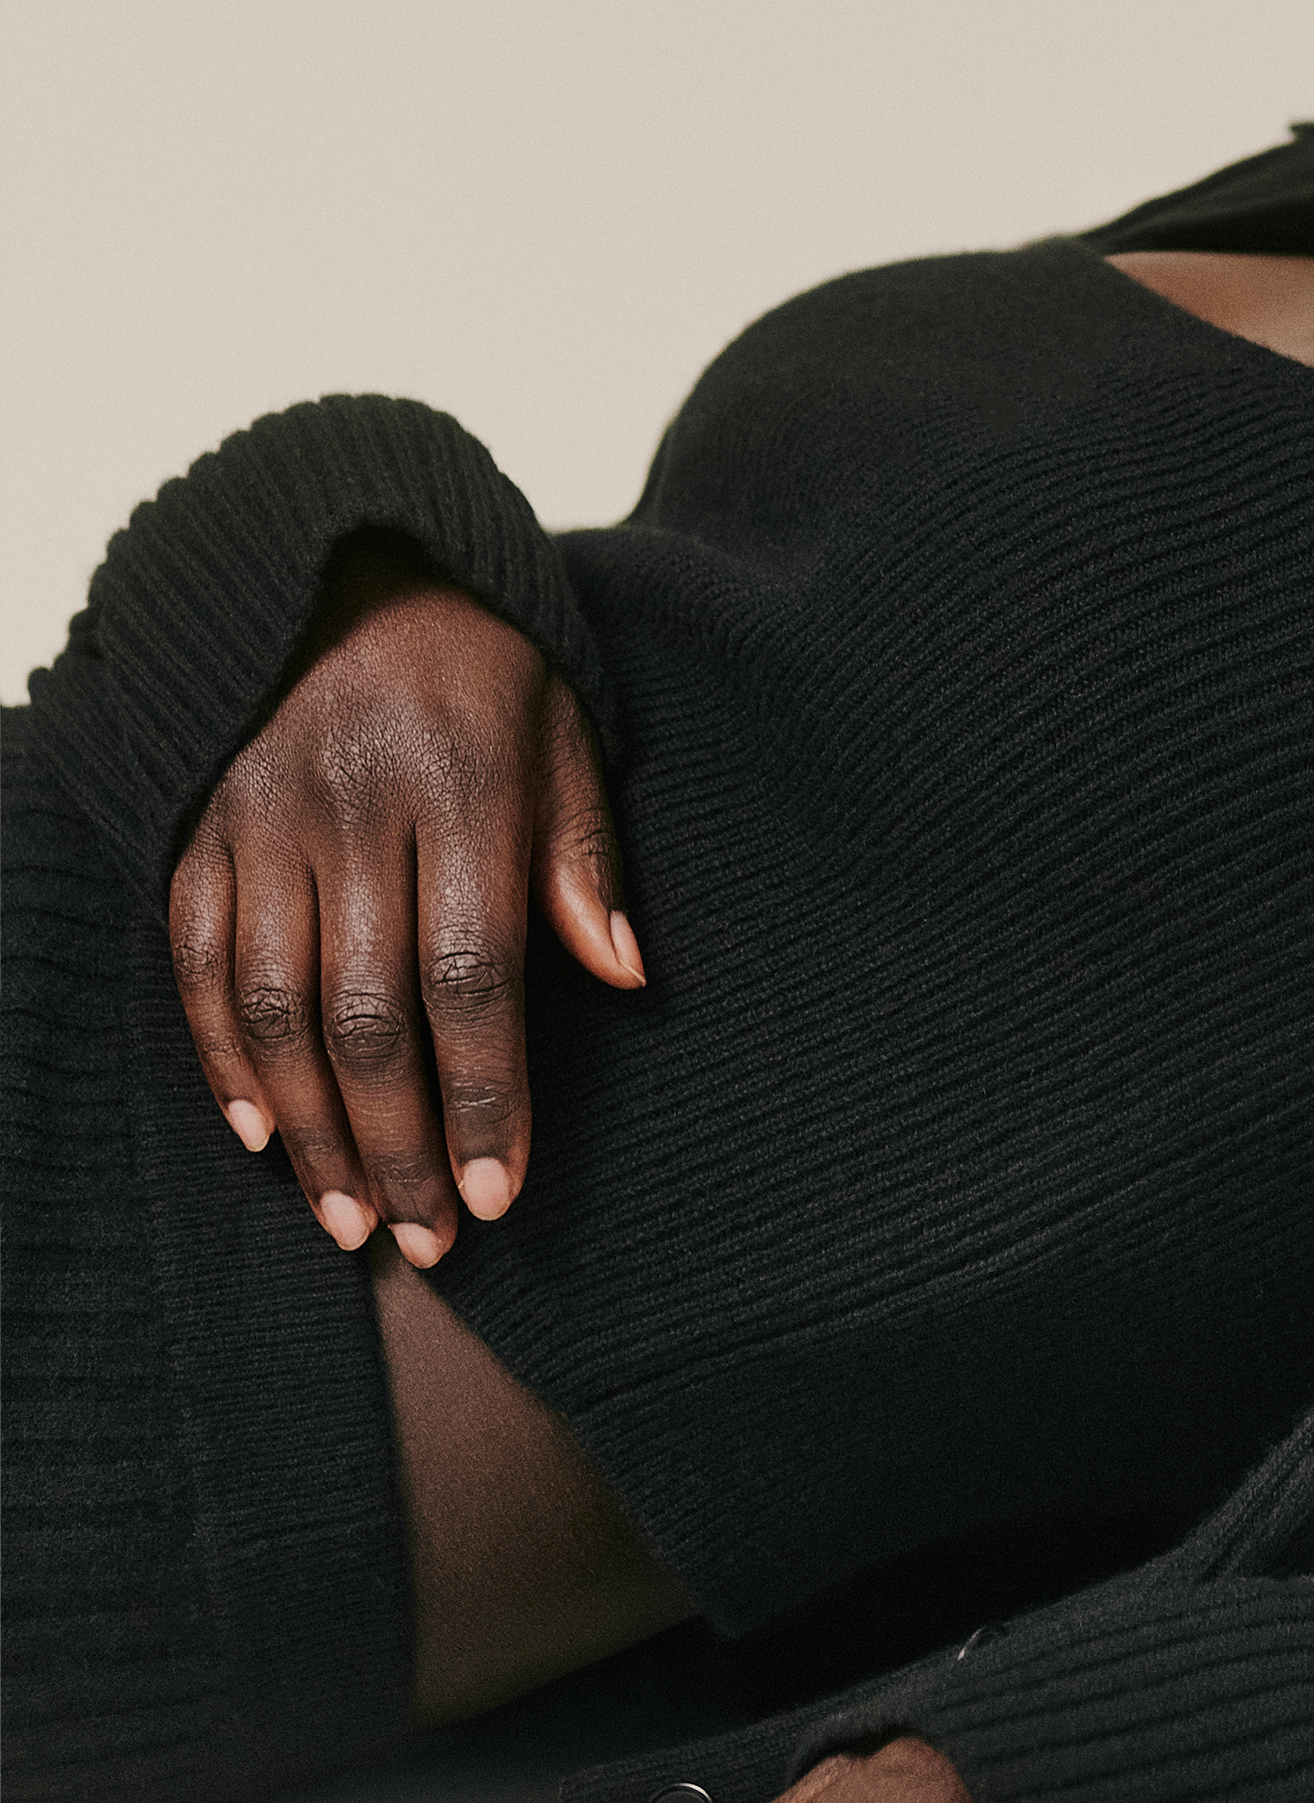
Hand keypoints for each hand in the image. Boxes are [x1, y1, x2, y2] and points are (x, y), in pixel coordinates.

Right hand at [166, 530, 641, 1264]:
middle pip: (371, 1014)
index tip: (502, 1192)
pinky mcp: (199, 823)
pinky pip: (196, 958)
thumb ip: (584, 856)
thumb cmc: (481, 666)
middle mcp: (351, 807)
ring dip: (312, 1130)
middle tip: (432, 1241)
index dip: (486, 1097)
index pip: (476, 977)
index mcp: (461, 786)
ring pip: (274, 1006)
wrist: (343, 561)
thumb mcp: (563, 728)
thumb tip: (627, 980)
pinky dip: (220, 1056)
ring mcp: (261, 817)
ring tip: (352, 1218)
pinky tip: (259, 1133)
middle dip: (403, 1146)